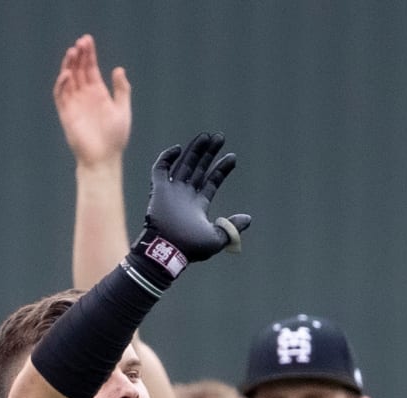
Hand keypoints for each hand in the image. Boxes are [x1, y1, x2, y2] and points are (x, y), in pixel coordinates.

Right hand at [54, 34, 130, 166]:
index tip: (88, 40)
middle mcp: (84, 95)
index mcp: (98, 93)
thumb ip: (121, 90)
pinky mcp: (66, 113)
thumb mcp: (122, 111)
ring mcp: (74, 103)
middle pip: (78, 69)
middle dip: (78, 55)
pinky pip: (61, 95)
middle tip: (81, 42)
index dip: (89, 54)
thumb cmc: (115, 138)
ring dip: (69, 65)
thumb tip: (119, 69)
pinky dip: (62, 83)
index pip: (90, 68)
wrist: (104, 158)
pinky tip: (68, 74)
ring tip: (73, 52)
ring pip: (68, 78)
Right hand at [128, 134, 251, 286]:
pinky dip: (167, 158)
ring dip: (194, 150)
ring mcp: (171, 192)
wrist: (168, 251)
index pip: (211, 182)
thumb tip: (248, 218)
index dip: (221, 169)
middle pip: (198, 168)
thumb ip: (232, 228)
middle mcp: (185, 195)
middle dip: (208, 153)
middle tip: (219, 137)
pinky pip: (160, 169)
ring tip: (206, 136)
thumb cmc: (191, 249)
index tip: (232, 157)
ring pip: (183, 164)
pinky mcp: (158, 190)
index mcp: (198, 205)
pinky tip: (179, 148)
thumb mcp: (218, 239)